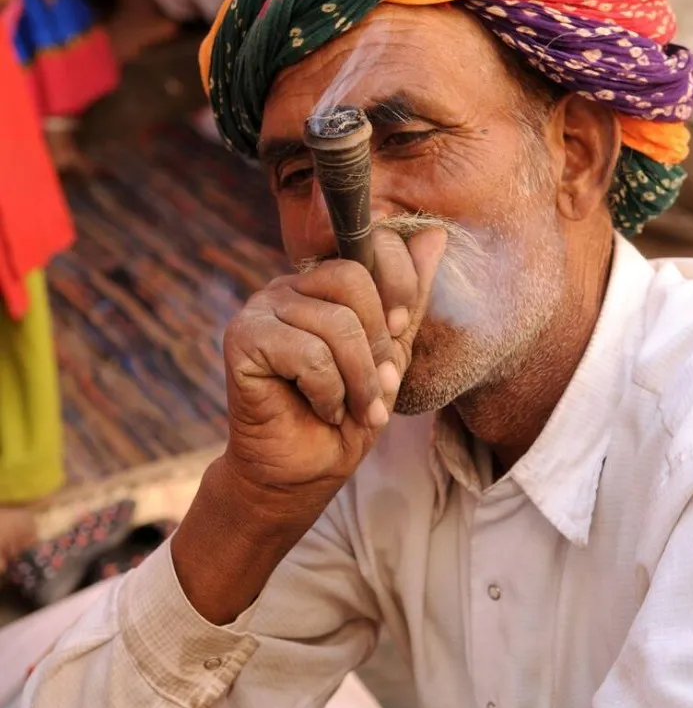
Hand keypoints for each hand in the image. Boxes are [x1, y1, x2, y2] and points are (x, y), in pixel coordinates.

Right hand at [222, 226, 447, 498]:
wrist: (303, 473)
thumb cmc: (347, 416)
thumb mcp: (392, 355)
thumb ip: (409, 299)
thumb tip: (436, 234)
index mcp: (322, 283)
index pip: (369, 248)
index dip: (399, 290)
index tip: (399, 337)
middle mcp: (287, 286)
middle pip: (353, 281)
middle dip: (377, 345)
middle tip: (376, 390)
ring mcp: (259, 309)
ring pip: (336, 325)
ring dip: (358, 381)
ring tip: (354, 410)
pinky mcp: (241, 339)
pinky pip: (308, 354)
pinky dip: (327, 392)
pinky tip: (321, 410)